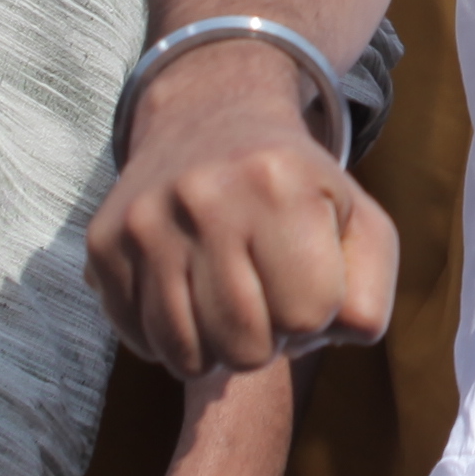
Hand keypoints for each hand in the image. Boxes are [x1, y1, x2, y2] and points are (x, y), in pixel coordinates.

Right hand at [85, 49, 395, 371]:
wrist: (210, 117)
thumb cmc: (298, 188)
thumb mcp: (359, 221)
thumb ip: (370, 292)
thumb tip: (336, 334)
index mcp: (281, 185)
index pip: (309, 316)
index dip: (315, 314)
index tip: (307, 281)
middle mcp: (205, 198)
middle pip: (247, 348)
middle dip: (269, 338)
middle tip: (266, 297)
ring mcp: (145, 222)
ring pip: (188, 358)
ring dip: (218, 347)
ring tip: (229, 300)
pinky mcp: (104, 244)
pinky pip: (142, 343)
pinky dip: (173, 338)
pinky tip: (189, 297)